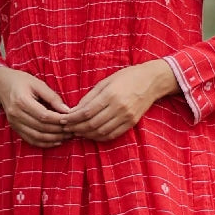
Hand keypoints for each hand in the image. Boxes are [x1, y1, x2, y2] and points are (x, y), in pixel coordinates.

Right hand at [0, 66, 69, 146]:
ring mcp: (14, 123)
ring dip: (54, 139)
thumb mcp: (38, 84)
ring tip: (68, 136)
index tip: (71, 119)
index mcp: (21, 101)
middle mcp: (16, 114)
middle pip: (41, 128)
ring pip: (37, 137)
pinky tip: (57, 141)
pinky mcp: (15, 129)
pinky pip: (31, 140)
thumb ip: (53, 97)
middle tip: (73, 129)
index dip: (58, 120)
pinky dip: (45, 143)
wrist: (2, 85)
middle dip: (59, 130)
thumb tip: (67, 111)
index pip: (43, 115)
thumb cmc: (22, 82)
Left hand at [62, 60, 177, 142]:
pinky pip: (112, 135)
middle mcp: (119, 107)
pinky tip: (92, 134)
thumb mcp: (106, 82)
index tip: (63, 120)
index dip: (73, 118)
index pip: (86, 112)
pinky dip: (100, 137)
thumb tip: (74, 110)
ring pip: (101, 132)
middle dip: (77, 128)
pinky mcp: (132, 123)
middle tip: (67, 128)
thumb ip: (90, 97)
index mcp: (110, 95)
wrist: (151, 81)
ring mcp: (126, 117)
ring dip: (87, 134)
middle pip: (92, 124)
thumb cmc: (126, 77)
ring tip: (77, 132)